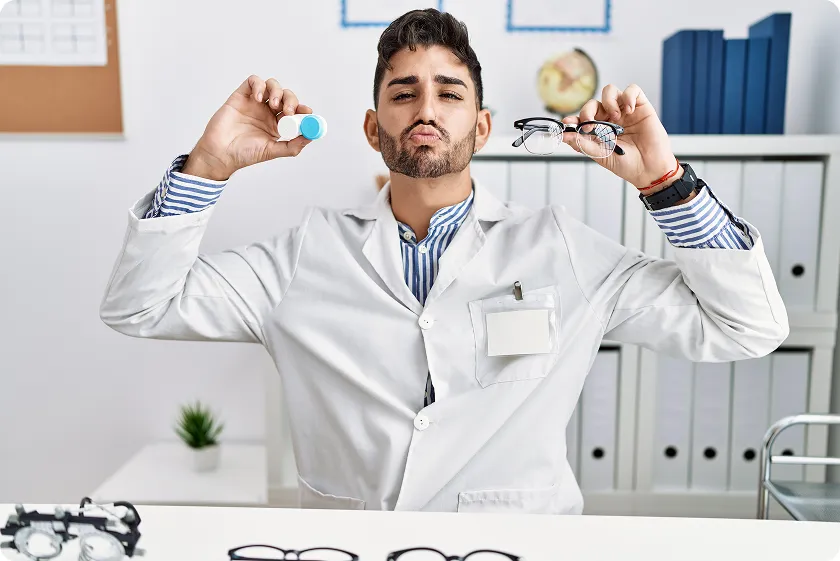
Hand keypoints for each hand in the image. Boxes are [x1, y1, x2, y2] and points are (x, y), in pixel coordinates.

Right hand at [183, 75, 313, 180]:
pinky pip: (254, 81)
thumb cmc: (244, 154)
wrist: (221, 153)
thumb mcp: (272, 151)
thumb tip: (311, 137)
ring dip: (278, 91)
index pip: (294, 111)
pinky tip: (259, 99)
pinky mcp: (241, 95)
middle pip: (286, 95)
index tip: (307, 112)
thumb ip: (292, 145)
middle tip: (287, 111)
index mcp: (277, 124)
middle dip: (291, 100)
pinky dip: (259, 85)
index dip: (302, 108)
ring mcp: (254, 103)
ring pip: (272, 85)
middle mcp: (267, 112)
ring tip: (274, 105)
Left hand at [561, 83, 679, 190]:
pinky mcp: (640, 106)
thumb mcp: (600, 155)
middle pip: (593, 103)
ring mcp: (624, 111)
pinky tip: (629, 110)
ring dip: (608, 101)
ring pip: (610, 91)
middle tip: (590, 124)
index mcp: (598, 130)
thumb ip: (582, 143)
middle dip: (587, 110)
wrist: (649, 169)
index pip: (582, 117)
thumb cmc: (626, 164)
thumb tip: (564, 135)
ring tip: (614, 117)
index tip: (567, 123)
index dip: (573, 118)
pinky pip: (632, 89)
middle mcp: (610, 118)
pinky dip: (628, 96)